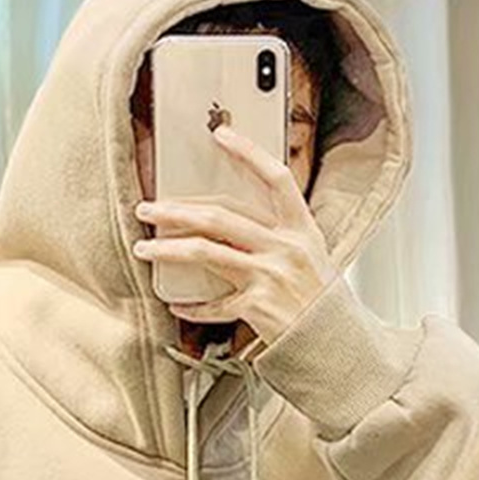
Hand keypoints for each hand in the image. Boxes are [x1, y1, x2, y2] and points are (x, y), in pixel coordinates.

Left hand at [131, 124, 337, 344]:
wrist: (334, 345)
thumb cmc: (319, 301)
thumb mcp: (310, 258)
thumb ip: (275, 236)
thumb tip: (227, 220)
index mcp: (301, 229)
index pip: (276, 178)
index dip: (249, 152)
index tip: (221, 135)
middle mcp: (285, 248)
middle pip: (220, 216)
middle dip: (176, 210)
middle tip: (149, 209)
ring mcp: (270, 276)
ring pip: (205, 252)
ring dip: (167, 248)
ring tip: (144, 248)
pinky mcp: (257, 307)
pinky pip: (213, 303)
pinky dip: (191, 306)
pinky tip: (175, 304)